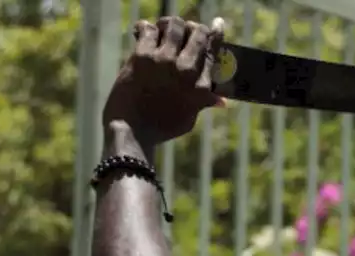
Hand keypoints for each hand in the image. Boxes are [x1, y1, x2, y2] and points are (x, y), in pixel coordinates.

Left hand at [102, 16, 226, 147]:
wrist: (131, 131)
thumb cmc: (160, 128)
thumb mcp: (189, 118)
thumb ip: (204, 102)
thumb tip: (223, 101)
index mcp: (201, 86)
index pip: (214, 49)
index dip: (215, 32)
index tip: (217, 24)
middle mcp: (186, 70)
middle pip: (197, 32)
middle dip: (192, 28)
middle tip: (184, 31)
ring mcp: (164, 61)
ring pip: (174, 24)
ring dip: (169, 25)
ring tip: (163, 31)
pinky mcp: (142, 56)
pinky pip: (148, 29)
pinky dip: (145, 28)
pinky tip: (143, 33)